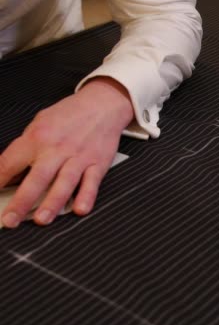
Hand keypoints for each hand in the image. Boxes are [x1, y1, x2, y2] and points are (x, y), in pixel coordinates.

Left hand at [0, 77, 133, 227]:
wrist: (102, 104)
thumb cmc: (70, 114)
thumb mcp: (40, 123)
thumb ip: (26, 146)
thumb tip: (10, 171)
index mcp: (37, 137)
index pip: (10, 163)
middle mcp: (57, 149)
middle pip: (37, 178)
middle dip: (22, 202)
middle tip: (10, 220)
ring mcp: (79, 157)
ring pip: (64, 183)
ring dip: (52, 203)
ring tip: (42, 219)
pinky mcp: (98, 163)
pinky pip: (92, 183)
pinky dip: (86, 196)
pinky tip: (80, 209)